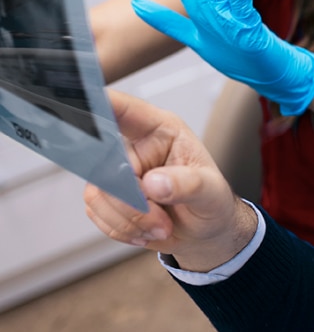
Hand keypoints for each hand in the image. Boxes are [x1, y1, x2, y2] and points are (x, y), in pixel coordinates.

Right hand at [85, 90, 256, 271]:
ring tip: (161, 226)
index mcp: (161, 130)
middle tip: (160, 218)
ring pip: (98, 194)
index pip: (126, 110)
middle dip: (132, 200)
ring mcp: (118, 172)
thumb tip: (153, 183)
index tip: (84, 100)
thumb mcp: (212, 192)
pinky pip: (97, 213)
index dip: (103, 103)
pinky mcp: (108, 197)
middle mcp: (135, 146)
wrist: (204, 231)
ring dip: (130, 219)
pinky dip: (122, 229)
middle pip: (107, 163)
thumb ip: (187, 184)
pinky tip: (147, 230)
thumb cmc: (211, 200)